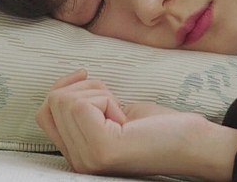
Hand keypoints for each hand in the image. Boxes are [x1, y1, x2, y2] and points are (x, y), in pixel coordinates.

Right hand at [36, 69, 236, 180]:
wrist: (193, 144)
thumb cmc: (159, 127)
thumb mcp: (112, 113)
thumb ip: (84, 108)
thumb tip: (62, 88)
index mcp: (78, 153)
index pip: (43, 114)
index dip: (61, 88)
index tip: (85, 75)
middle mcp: (77, 161)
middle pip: (52, 102)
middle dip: (85, 88)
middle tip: (116, 104)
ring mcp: (87, 158)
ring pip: (64, 99)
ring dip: (98, 92)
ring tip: (121, 112)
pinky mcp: (100, 149)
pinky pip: (81, 104)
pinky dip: (105, 98)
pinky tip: (125, 118)